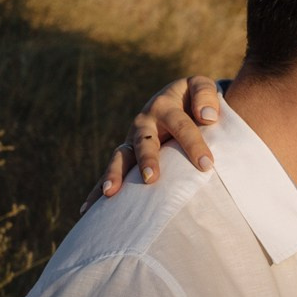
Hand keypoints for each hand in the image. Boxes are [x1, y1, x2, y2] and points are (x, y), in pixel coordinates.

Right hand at [99, 75, 222, 197]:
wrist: (176, 99)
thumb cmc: (193, 98)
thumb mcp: (200, 87)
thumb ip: (205, 96)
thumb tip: (207, 117)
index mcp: (164, 107)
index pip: (181, 126)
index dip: (193, 144)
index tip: (206, 165)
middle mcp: (144, 124)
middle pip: (144, 142)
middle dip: (147, 159)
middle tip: (150, 178)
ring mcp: (132, 140)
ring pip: (122, 157)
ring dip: (115, 173)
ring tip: (110, 192)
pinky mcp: (127, 156)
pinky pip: (113, 173)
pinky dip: (98, 189)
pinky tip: (89, 209)